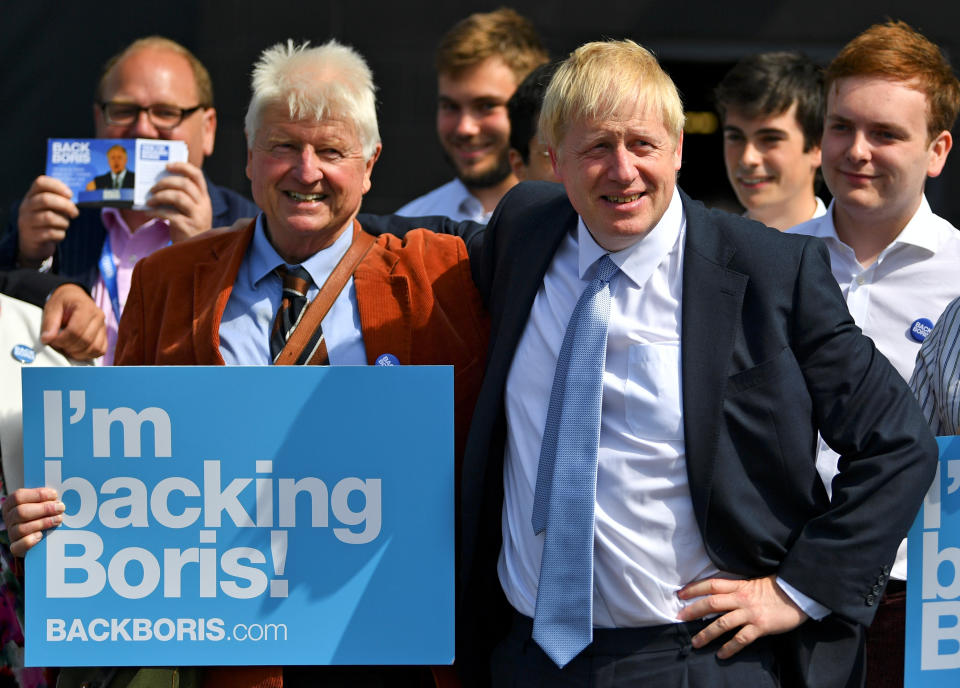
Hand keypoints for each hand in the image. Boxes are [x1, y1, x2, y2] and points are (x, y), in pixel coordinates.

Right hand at [1, 487, 63, 555]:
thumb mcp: (40, 504)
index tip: (54, 495)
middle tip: (60, 508)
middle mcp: (9, 518)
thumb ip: (46, 499)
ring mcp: (11, 533)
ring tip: (58, 519)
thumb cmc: (39, 515)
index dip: (37, 495)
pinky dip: (31, 540)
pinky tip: (41, 535)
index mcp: (11, 504)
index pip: (18, 496)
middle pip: (21, 512)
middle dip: (44, 509)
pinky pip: (19, 545)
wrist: (36, 539)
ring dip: (43, 523)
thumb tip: (58, 497)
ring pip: (22, 528)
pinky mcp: (15, 547)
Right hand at [17, 176, 78, 266]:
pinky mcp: (31, 236)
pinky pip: (51, 233)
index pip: (40, 182)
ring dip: (64, 222)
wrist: (34, 243)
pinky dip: (61, 234)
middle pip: (45, 199)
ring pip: (49, 217)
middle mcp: (26, 206)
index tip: (70, 194)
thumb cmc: (48, 221)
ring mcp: (26, 221)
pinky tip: (59, 234)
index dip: (57, 185)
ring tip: (65, 224)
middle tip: (75, 213)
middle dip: (66, 205)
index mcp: (32, 195)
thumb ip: (61, 201)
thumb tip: (79, 198)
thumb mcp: (51, 208)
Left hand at [41, 284, 106, 359]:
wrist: (74, 297)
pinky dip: (88, 354)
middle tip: (57, 344)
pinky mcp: (104, 335)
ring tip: (66, 347)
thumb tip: (47, 339)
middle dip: (68, 347)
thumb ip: (50, 323)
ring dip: (78, 353)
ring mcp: (103, 326)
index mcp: (86, 307)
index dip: (61, 340)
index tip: (51, 340)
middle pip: (85, 341)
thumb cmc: (64, 302)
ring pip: (94, 348)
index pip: (76, 331)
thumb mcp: (52, 308)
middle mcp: (99, 317)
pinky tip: (77, 350)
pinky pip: (100, 350)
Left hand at [145, 161, 212, 242]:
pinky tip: (148, 212)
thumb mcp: (191, 209)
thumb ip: (182, 196)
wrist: (195, 250)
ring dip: (160, 196)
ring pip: (179, 197)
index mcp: (204, 197)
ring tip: (149, 200)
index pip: (197, 175)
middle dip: (165, 182)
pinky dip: (156, 211)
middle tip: (152, 187)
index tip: (167, 166)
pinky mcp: (187, 227)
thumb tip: (159, 183)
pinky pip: (169, 214)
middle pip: (186, 184)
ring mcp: (197, 216)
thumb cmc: (189, 226)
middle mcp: (203, 205)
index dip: (182, 167)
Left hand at [676, 575, 807, 658]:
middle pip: (711, 603)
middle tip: (680, 618)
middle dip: (693, 611)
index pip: (711, 585)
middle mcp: (741, 598)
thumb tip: (717, 595)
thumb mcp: (752, 583)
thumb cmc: (775, 589)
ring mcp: (750, 613)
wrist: (798, 594)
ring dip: (706, 634)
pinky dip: (729, 648)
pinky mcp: (761, 626)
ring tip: (695, 642)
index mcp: (738, 586)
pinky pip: (741, 639)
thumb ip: (736, 589)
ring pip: (722, 623)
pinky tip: (721, 655)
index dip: (694, 588)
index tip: (680, 594)